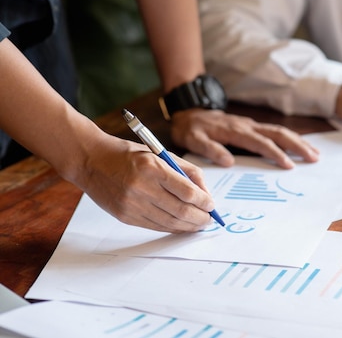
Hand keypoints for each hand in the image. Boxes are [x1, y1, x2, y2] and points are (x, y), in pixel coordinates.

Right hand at [77, 137, 214, 232]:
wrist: (90, 160)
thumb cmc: (129, 154)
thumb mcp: (160, 153)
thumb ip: (186, 171)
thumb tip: (204, 193)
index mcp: (152, 167)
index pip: (187, 191)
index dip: (204, 202)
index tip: (212, 205)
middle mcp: (141, 187)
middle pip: (180, 210)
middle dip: (200, 218)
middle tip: (209, 219)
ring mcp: (131, 204)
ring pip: (168, 222)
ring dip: (188, 226)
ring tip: (199, 225)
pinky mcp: (124, 216)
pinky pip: (154, 226)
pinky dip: (171, 228)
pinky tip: (181, 226)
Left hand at [170, 109, 318, 168]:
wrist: (189, 112)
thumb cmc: (191, 129)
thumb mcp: (193, 140)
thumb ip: (210, 149)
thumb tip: (229, 161)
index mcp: (235, 131)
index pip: (260, 142)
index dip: (276, 153)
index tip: (289, 165)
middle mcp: (247, 126)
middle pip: (278, 133)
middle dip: (297, 145)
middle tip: (313, 158)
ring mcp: (251, 125)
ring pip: (279, 131)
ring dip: (298, 141)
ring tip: (314, 153)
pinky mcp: (252, 127)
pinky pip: (274, 132)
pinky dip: (290, 138)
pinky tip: (299, 146)